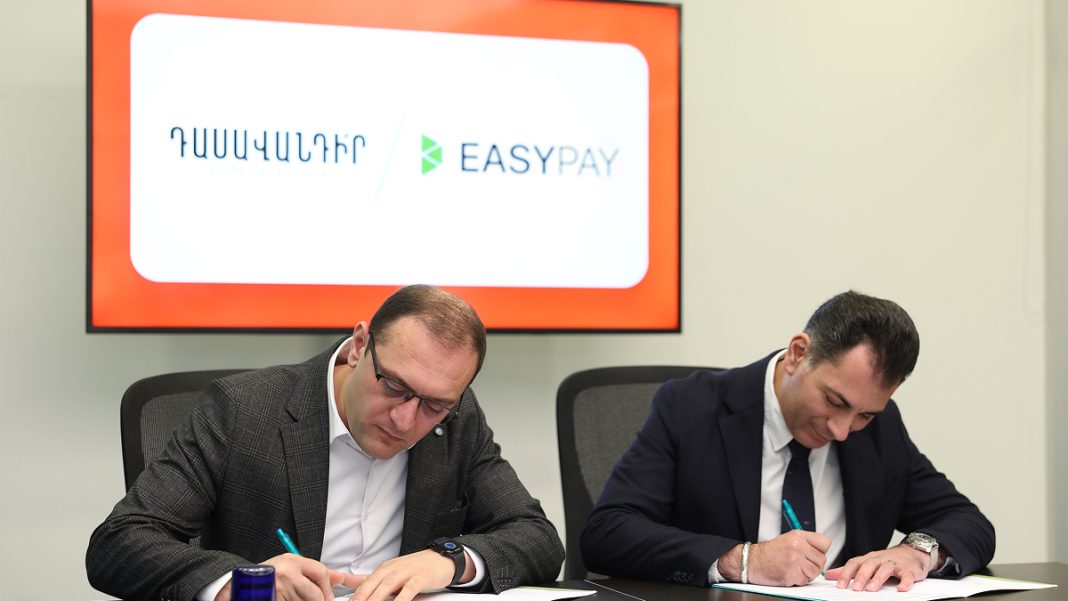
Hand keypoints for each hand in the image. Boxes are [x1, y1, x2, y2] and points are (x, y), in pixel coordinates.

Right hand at [215, 554, 361, 600]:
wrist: (237, 587)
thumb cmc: (265, 577)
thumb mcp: (289, 569)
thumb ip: (313, 573)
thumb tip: (340, 578)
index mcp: (292, 561)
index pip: (321, 572)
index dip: (327, 588)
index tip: (329, 597)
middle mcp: (287, 573)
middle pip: (316, 594)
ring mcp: (280, 587)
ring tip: (291, 598)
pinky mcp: (275, 598)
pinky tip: (284, 599)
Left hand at [349, 549, 468, 600]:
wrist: (442, 559)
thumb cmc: (416, 568)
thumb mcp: (392, 572)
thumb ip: (371, 579)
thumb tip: (349, 583)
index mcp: (385, 568)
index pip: (365, 581)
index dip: (355, 594)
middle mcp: (394, 568)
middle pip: (373, 582)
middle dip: (362, 595)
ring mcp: (408, 571)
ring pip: (388, 584)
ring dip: (377, 597)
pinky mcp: (422, 577)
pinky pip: (410, 588)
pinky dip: (402, 598)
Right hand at [745, 530, 830, 585]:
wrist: (752, 562)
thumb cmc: (769, 552)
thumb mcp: (789, 539)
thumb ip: (806, 543)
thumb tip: (822, 551)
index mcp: (798, 536)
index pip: (825, 543)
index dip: (821, 550)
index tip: (813, 554)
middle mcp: (798, 546)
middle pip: (822, 560)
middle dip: (814, 565)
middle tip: (802, 565)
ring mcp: (795, 560)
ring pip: (815, 572)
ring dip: (807, 574)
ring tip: (795, 569)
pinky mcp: (791, 573)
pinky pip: (805, 580)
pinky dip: (799, 580)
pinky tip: (790, 574)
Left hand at [825, 544, 929, 591]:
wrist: (912, 553)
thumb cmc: (886, 560)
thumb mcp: (867, 563)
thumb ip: (849, 570)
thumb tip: (828, 575)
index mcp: (869, 559)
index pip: (854, 563)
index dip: (846, 573)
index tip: (840, 585)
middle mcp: (880, 559)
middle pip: (869, 565)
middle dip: (861, 576)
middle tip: (855, 588)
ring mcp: (895, 564)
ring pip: (886, 568)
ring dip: (878, 578)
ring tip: (872, 589)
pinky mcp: (909, 570)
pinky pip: (908, 575)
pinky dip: (905, 582)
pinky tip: (901, 589)